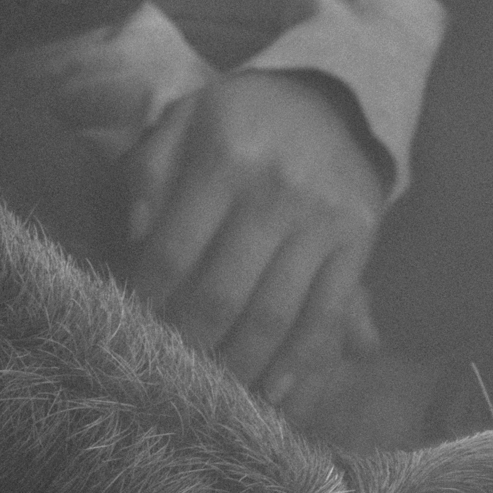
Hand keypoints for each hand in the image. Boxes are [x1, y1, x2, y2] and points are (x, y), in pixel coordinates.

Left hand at [119, 70, 388, 413]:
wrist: (330, 99)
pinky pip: (325, 315)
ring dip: (239, 365)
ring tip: (214, 392)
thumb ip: (148, 173)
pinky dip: (298, 362)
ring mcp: (322, 219)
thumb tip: (135, 238)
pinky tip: (272, 391)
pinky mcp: (359, 241)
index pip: (174, 250)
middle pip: (222, 294)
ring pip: (273, 315)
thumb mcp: (183, 121)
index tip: (133, 325)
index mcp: (223, 157)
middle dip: (190, 344)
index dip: (149, 298)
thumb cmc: (239, 119)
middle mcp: (276, 190)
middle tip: (170, 373)